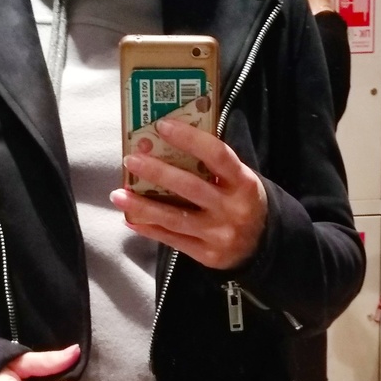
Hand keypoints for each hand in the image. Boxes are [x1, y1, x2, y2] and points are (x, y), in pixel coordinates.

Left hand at [110, 119, 266, 269]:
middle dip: (156, 172)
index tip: (162, 126)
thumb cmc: (242, 202)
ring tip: (117, 195)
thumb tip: (167, 141)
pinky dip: (148, 228)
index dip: (190, 139)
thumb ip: (213, 165)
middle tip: (130, 160)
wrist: (263, 246)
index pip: (217, 155)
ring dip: (142, 206)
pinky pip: (172, 240)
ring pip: (174, 218)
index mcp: (244, 183)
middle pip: (190, 187)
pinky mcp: (207, 255)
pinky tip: (130, 219)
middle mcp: (233, 209)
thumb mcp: (239, 180)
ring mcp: (219, 234)